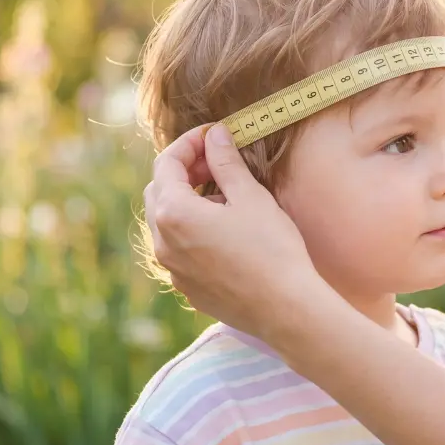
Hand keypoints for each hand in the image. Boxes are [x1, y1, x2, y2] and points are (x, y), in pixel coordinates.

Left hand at [142, 123, 322, 339]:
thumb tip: (215, 135)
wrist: (285, 309)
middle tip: (215, 162)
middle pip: (159, 191)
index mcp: (174, 213)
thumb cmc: (271, 250)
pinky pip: (179, 249)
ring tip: (225, 199)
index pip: (166, 164)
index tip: (212, 136)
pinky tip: (225, 232)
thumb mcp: (251, 197)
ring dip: (187, 201)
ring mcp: (173, 269)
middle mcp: (163, 242)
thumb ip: (226, 162)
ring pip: (167, 222)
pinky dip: (193, 230)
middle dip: (183, 171)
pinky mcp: (187, 288)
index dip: (188, 144)